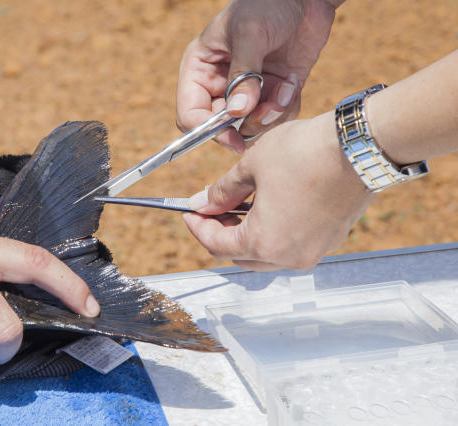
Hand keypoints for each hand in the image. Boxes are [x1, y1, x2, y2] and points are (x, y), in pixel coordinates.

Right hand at [177, 0, 339, 152]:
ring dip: (270, 115)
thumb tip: (237, 113)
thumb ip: (243, 74)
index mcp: (200, 68)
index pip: (190, 113)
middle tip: (268, 109)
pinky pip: (274, 118)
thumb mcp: (250, 33)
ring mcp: (247, 90)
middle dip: (246, 125)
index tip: (231, 139)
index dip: (206, 131)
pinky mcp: (273, 92)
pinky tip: (291, 82)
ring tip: (284, 89)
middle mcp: (220, 84)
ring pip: (250, 127)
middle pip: (220, 127)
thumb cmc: (268, 3)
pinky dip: (286, 107)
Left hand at [183, 111, 372, 270]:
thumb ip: (222, 191)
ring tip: (236, 205)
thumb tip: (204, 202)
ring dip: (246, 235)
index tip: (189, 213)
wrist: (361, 147)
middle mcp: (289, 256)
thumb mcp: (251, 166)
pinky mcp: (330, 241)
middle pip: (240, 256)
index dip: (198, 227)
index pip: (216, 246)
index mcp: (264, 242)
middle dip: (220, 234)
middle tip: (210, 210)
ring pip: (266, 254)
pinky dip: (272, 233)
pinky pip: (290, 246)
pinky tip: (266, 207)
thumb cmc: (306, 153)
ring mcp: (313, 251)